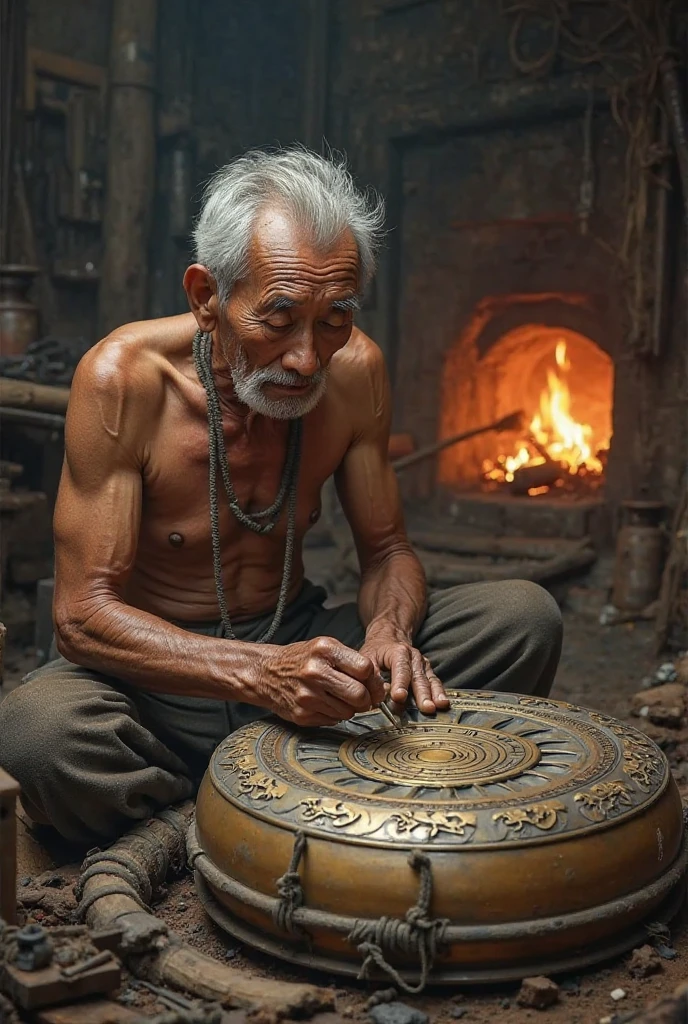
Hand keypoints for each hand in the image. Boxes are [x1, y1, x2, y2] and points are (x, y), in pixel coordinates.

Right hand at [256, 636, 384, 726]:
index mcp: (324, 650)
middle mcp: (315, 672)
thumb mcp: (325, 647)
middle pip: (359, 695)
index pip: (365, 668)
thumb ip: (352, 661)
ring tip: (337, 697)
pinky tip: (324, 703)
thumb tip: (379, 686)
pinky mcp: (302, 714)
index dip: (374, 680)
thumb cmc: (301, 659)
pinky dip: (334, 714)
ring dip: (349, 708)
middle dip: (366, 699)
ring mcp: (307, 695)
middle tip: (362, 698)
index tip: (374, 685)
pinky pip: (333, 721)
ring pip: (348, 712)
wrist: (265, 672)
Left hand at [360, 628, 448, 714]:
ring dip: (435, 694)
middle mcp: (414, 657)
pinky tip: (444, 704)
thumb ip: (370, 677)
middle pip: (418, 677)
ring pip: (430, 680)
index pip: (400, 668)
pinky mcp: (428, 672)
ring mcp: (423, 665)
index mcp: (398, 652)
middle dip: (423, 694)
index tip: (399, 696)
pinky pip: (435, 683)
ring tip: (440, 706)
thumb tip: (375, 697)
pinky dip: (440, 693)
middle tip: (426, 708)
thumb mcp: (367, 658)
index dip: (400, 682)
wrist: (389, 638)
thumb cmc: (377, 652)